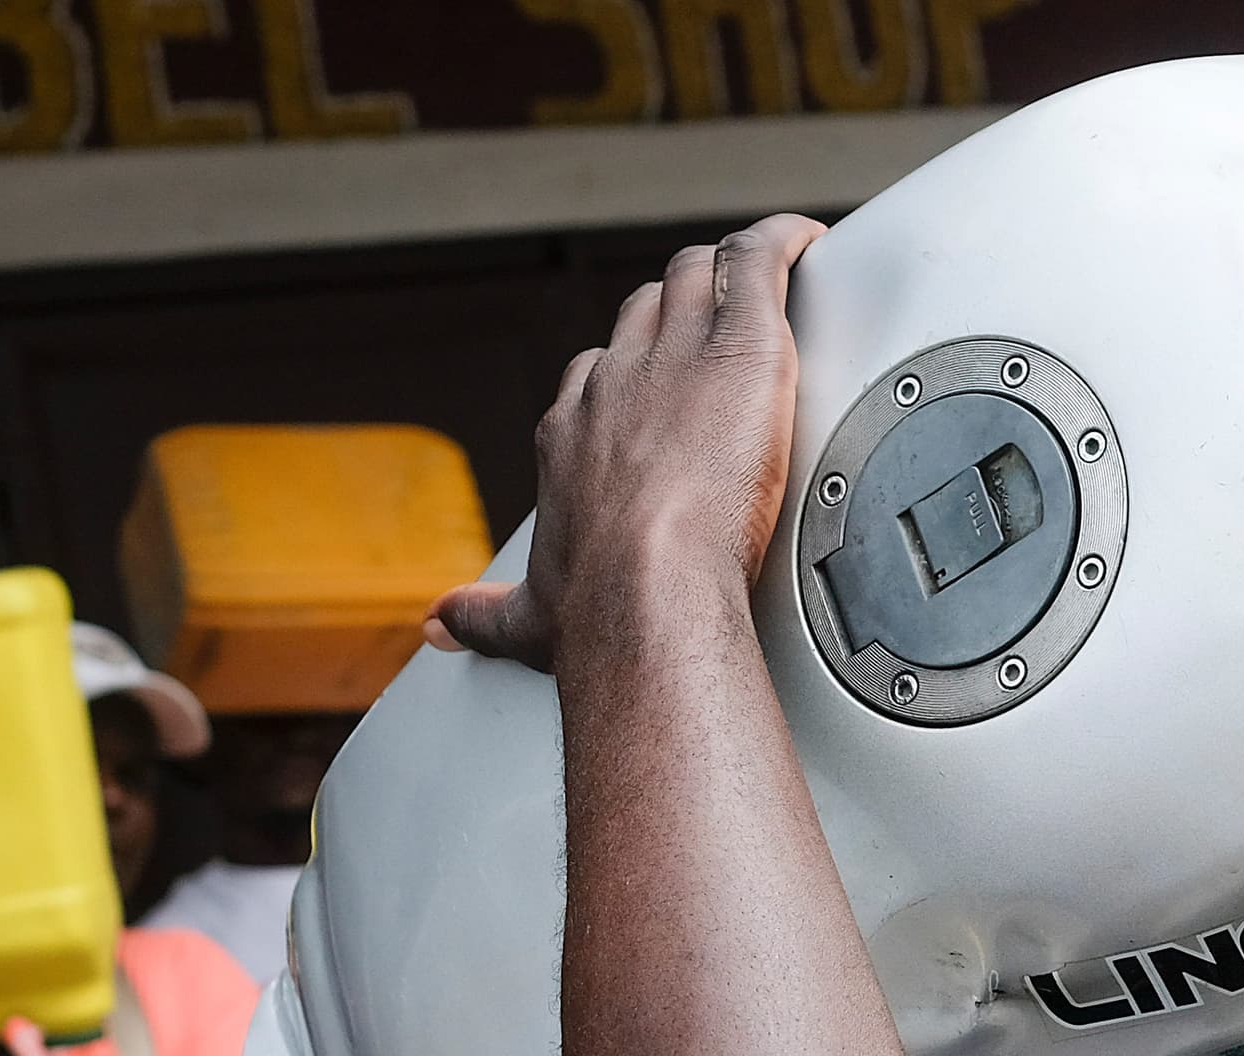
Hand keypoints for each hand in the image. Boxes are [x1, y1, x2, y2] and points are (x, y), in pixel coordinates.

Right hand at [430, 214, 826, 674]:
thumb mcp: (526, 615)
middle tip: (717, 328)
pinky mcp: (739, 346)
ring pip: (696, 278)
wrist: (645, 589)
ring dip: (726, 274)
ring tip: (763, 279)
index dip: (629, 373)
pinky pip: (757, 264)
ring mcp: (676, 355)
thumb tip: (438, 625)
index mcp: (571, 427)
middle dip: (678, 312)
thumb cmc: (596, 608)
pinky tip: (805, 241)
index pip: (597, 373)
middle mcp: (616, 380)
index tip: (653, 390)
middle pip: (647, 311)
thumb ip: (485, 613)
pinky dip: (782, 246)